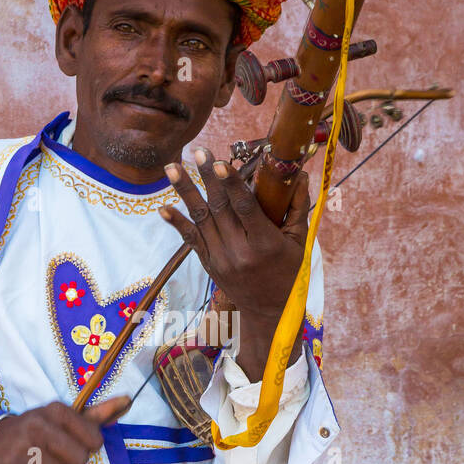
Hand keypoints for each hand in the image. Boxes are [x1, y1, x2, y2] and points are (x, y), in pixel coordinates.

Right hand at [0, 394, 129, 463]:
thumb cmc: (37, 429)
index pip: (95, 439)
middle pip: (81, 460)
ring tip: (41, 461)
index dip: (88, 445)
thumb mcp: (64, 417)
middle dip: (72, 461)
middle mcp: (40, 426)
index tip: (73, 440)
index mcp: (56, 410)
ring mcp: (25, 448)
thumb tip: (128, 400)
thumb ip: (97, 413)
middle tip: (56, 453)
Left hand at [159, 149, 310, 379]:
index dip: (233, 185)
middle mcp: (239, 252)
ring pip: (201, 219)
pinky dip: (177, 222)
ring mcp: (221, 259)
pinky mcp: (209, 264)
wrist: (270, 312)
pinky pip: (191, 239)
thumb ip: (297, 206)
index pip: (245, 209)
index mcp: (265, 244)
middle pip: (220, 209)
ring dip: (185, 191)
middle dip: (208, 178)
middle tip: (199, 151)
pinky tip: (163, 207)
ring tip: (172, 167)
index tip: (221, 163)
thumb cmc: (290, 272)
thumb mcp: (299, 241)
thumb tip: (299, 172)